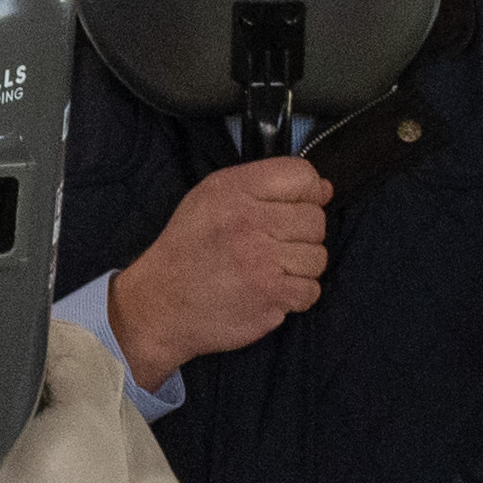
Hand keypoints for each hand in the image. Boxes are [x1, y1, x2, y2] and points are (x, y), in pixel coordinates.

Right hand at [103, 154, 331, 390]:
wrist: (159, 305)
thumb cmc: (188, 250)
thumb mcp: (211, 198)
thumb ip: (266, 186)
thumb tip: (324, 189)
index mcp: (234, 190)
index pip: (302, 176)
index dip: (306, 194)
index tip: (291, 210)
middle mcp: (249, 220)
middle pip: (315, 219)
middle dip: (301, 235)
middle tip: (273, 247)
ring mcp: (261, 261)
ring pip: (317, 257)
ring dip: (299, 268)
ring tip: (270, 271)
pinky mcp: (269, 296)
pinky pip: (311, 291)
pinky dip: (296, 296)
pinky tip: (271, 291)